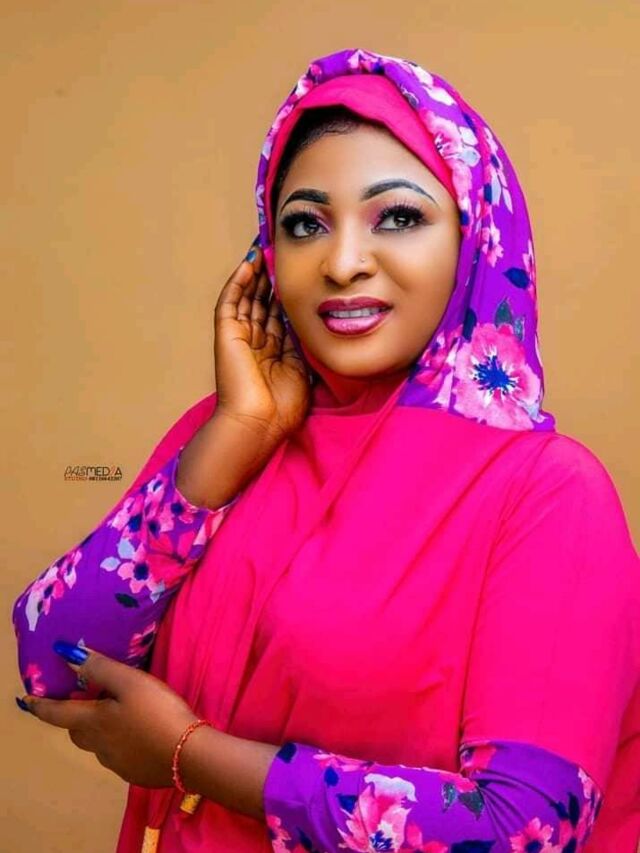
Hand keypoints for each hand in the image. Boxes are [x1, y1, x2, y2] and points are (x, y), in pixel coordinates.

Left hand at [19, 645, 196, 787]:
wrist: (189, 755)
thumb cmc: (157, 712)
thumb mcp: (131, 682)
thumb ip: (101, 668)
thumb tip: (70, 656)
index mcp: (93, 722)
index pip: (57, 713)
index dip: (41, 704)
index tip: (27, 699)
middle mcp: (99, 746)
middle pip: (77, 731)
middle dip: (75, 717)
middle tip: (85, 700)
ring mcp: (117, 763)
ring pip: (98, 744)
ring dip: (100, 730)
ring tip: (118, 714)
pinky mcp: (135, 772)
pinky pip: (119, 754)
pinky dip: (121, 742)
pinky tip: (141, 733)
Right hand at [213, 240, 310, 446]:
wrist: (257, 424)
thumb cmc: (281, 409)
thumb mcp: (304, 373)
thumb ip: (307, 349)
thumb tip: (318, 328)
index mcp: (274, 353)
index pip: (279, 316)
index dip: (287, 296)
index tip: (299, 275)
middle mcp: (255, 343)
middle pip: (262, 303)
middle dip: (271, 280)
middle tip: (281, 254)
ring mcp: (239, 338)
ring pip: (246, 298)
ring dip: (255, 274)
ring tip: (265, 250)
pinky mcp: (226, 335)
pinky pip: (230, 302)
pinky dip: (238, 282)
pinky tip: (250, 264)